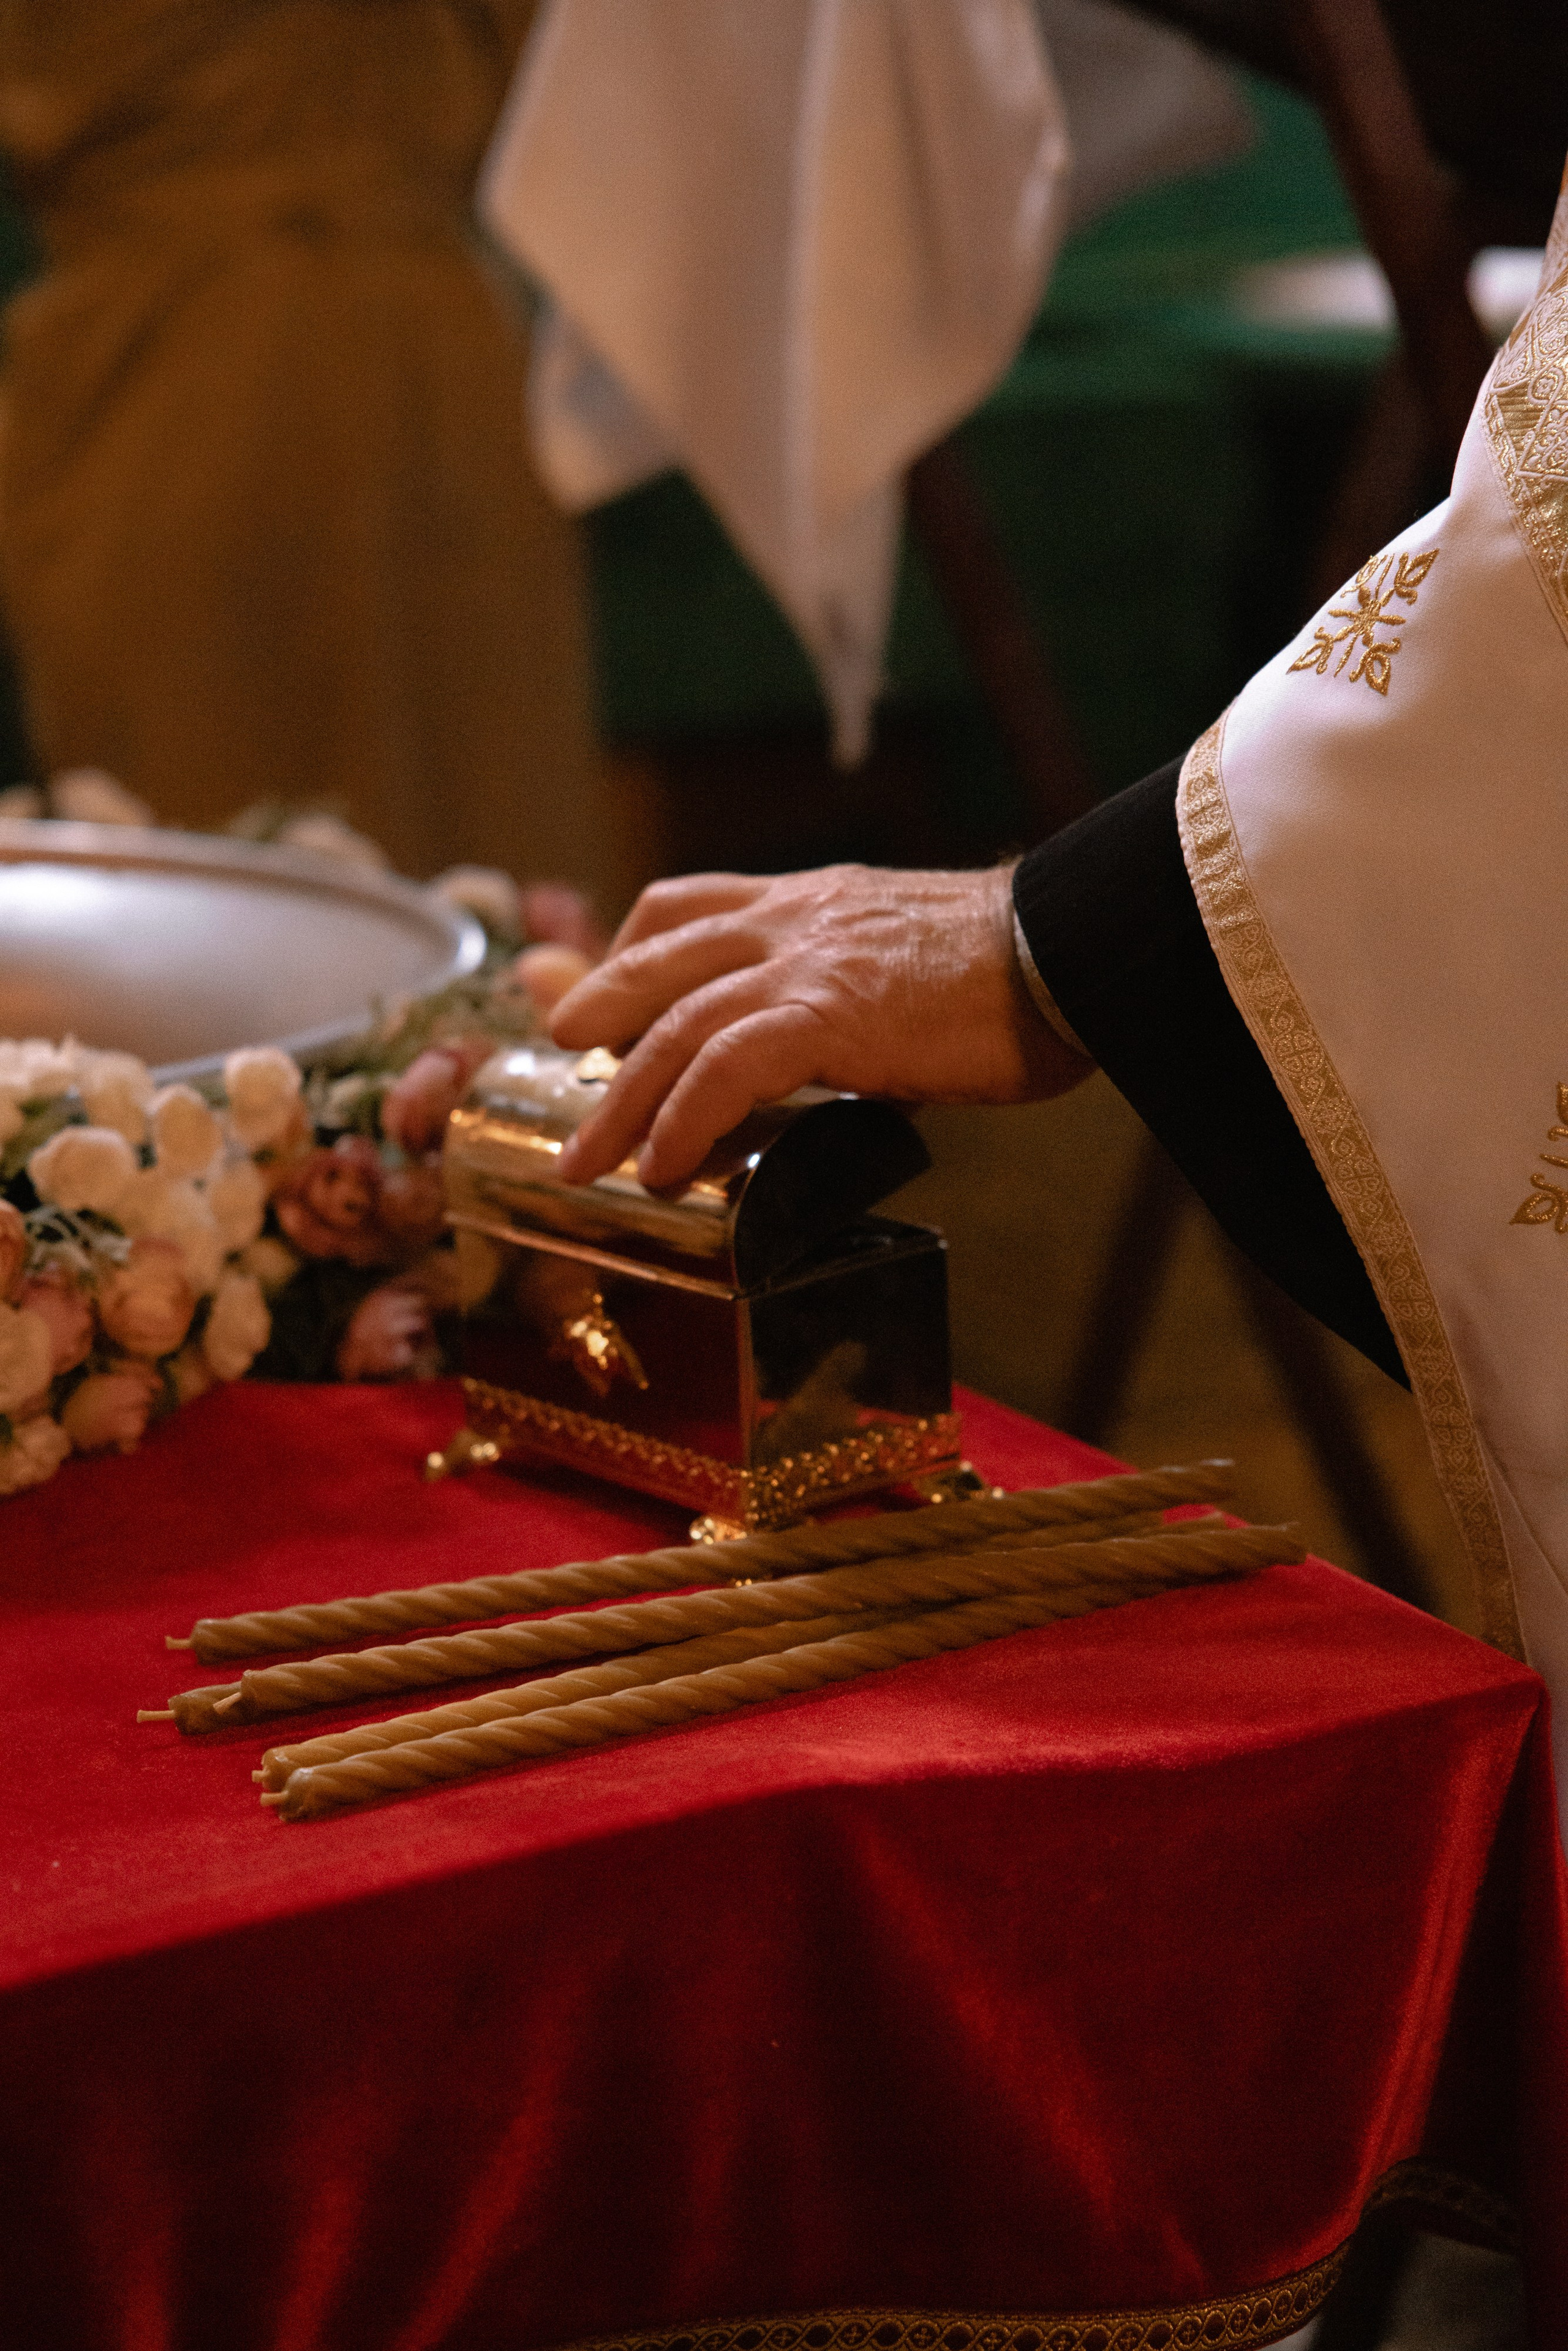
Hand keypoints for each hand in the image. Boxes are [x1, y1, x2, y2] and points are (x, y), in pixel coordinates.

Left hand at [548, 863, 1089, 1187]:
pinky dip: (685, 1117)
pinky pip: (729, 1066)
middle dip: (593, 1021)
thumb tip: (840, 1044)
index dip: (629, 955)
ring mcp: (809, 962)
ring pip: (677, 1023)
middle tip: (557, 1079)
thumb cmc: (1019, 972)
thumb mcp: (908, 964)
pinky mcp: (833, 1013)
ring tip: (586, 1161)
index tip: (597, 1006)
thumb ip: (851, 994)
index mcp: (812, 902)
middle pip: (658, 963)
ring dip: (622, 1098)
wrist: (1082, 945)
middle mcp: (794, 920)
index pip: (686, 907)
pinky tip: (665, 1164)